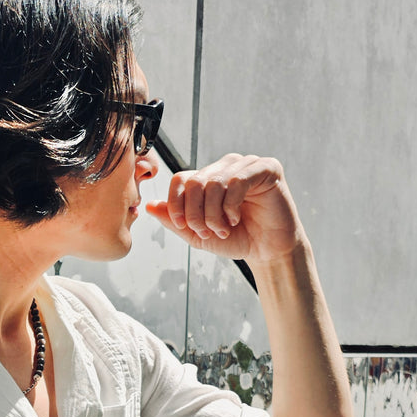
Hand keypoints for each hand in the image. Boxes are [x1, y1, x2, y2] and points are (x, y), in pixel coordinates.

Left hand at [146, 153, 307, 266]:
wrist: (267, 251)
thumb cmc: (236, 239)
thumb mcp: (198, 234)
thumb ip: (174, 220)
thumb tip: (149, 205)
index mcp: (208, 178)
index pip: (180, 179)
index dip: (176, 205)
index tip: (185, 227)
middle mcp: (225, 166)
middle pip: (194, 182)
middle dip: (195, 214)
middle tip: (208, 232)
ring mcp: (246, 164)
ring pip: (214, 183)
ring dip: (213, 214)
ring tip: (224, 229)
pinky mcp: (266, 168)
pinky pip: (237, 181)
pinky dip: (230, 206)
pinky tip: (236, 219)